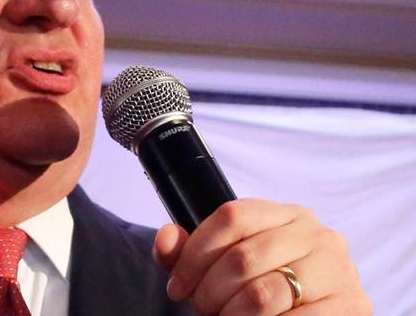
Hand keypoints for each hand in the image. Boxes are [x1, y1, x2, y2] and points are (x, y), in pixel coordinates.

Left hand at [153, 199, 371, 314]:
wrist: (309, 314)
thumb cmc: (261, 287)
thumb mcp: (221, 264)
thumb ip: (187, 250)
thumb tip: (166, 239)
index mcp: (285, 214)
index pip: (232, 217)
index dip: (195, 253)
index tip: (177, 285)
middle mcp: (318, 234)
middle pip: (243, 256)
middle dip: (210, 291)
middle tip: (201, 308)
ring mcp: (339, 269)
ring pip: (264, 292)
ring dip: (233, 314)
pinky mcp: (353, 305)